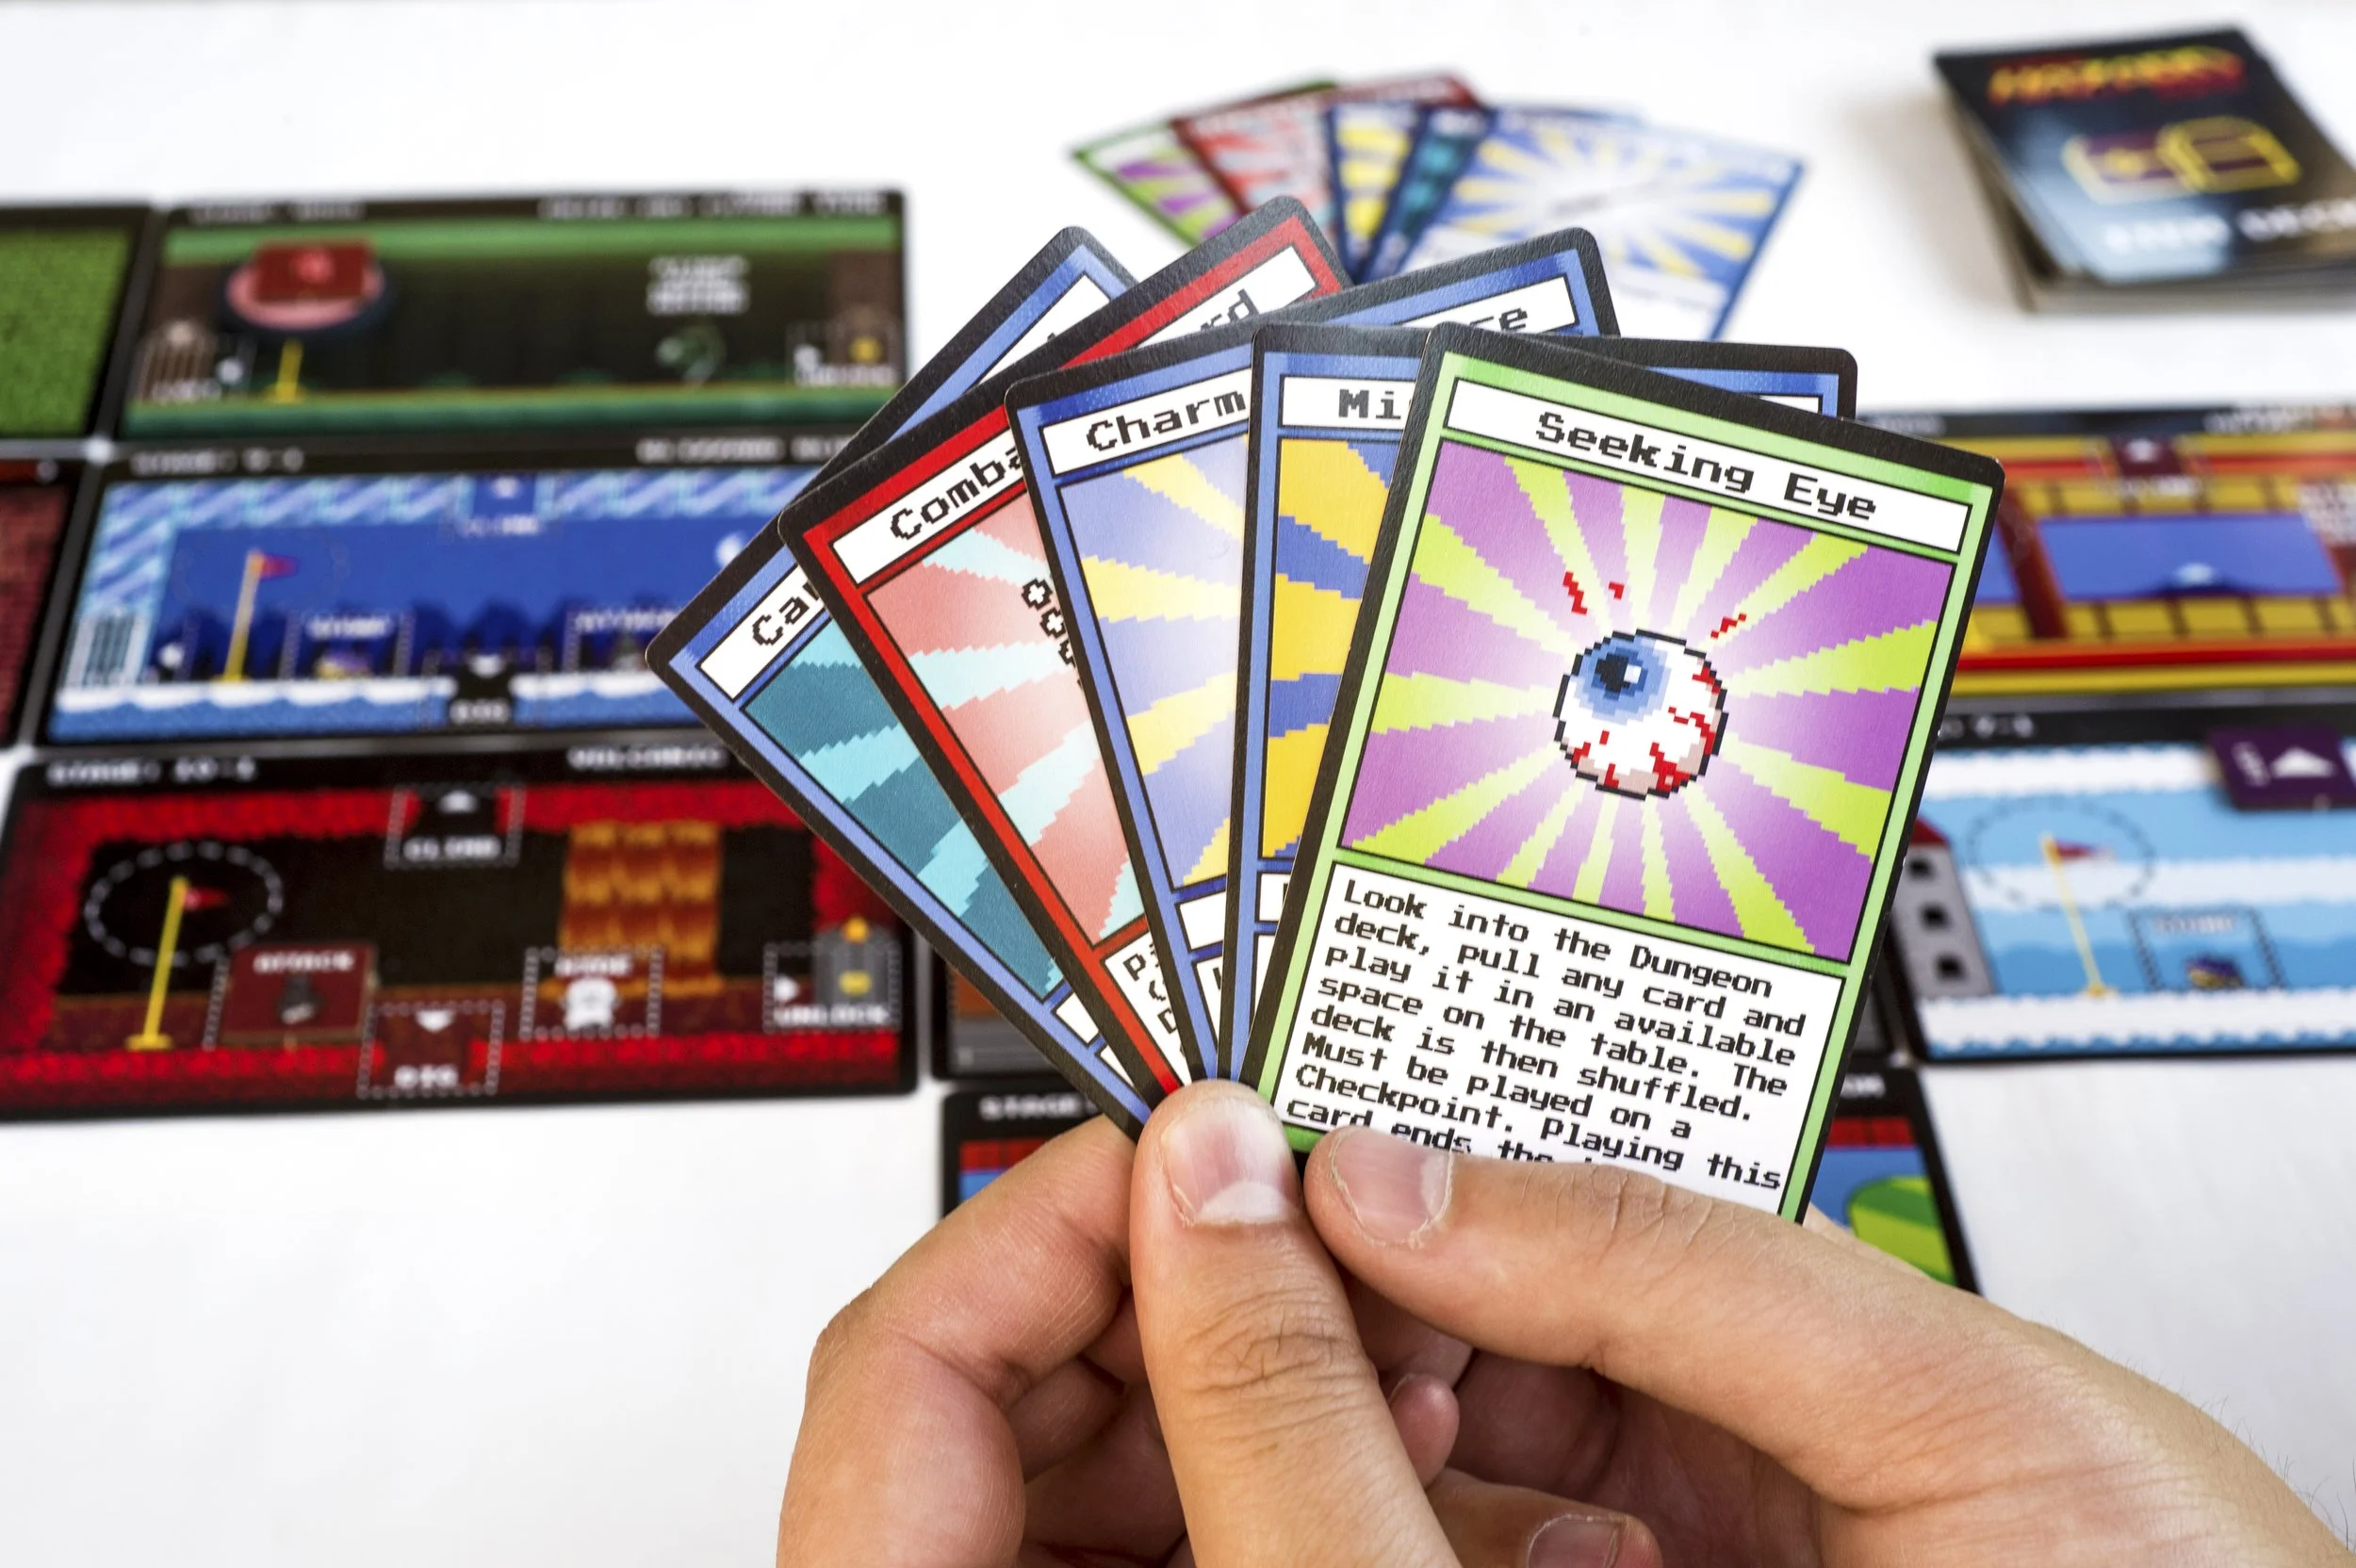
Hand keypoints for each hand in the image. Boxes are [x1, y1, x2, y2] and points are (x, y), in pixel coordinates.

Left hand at [776, 1106, 1571, 1565]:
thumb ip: (1267, 1389)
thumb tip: (1215, 1162)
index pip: (896, 1359)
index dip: (1051, 1214)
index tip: (1198, 1146)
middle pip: (1008, 1386)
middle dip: (1201, 1288)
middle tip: (1322, 1224)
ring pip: (1109, 1452)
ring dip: (1274, 1374)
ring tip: (1407, 1344)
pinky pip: (1174, 1521)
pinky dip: (1289, 1465)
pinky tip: (1413, 1448)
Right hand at [1302, 1113, 2354, 1566]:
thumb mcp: (1950, 1395)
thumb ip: (1677, 1262)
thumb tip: (1414, 1175)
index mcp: (1774, 1332)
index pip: (1542, 1208)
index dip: (1407, 1168)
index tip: (1290, 1153)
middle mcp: (1694, 1448)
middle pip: (1457, 1338)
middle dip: (1363, 1307)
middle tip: (1274, 1286)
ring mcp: (1646, 1558)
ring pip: (1429, 1472)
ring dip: (1380, 1439)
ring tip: (1388, 1430)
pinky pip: (1461, 1563)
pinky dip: (1425, 1544)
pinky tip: (1468, 1541)